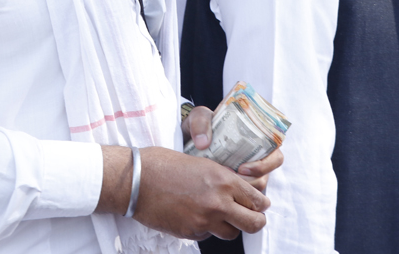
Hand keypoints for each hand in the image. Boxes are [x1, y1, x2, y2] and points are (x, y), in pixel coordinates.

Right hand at [136, 146, 270, 240]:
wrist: (136, 180)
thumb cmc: (165, 165)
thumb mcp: (201, 163)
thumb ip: (223, 178)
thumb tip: (239, 189)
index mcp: (224, 180)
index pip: (257, 199)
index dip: (261, 204)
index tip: (260, 205)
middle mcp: (218, 202)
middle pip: (254, 223)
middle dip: (256, 221)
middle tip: (252, 218)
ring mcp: (204, 220)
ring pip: (232, 233)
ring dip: (230, 227)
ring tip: (222, 217)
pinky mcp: (189, 232)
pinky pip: (207, 235)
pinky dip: (207, 229)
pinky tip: (196, 216)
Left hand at [181, 105, 283, 192]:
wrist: (187, 139)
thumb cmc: (200, 127)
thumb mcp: (199, 118)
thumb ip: (200, 122)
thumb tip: (203, 142)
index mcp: (258, 141)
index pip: (275, 157)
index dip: (264, 166)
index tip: (243, 168)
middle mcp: (255, 160)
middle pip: (264, 178)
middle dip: (250, 183)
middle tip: (229, 182)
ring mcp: (245, 174)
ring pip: (253, 191)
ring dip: (240, 193)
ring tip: (220, 188)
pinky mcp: (234, 187)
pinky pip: (240, 199)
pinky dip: (231, 199)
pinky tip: (216, 194)